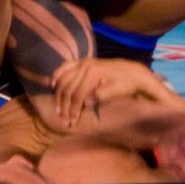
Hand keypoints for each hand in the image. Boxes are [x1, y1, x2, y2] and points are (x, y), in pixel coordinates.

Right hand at [50, 57, 173, 125]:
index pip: (77, 95)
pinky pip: (65, 66)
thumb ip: (101, 96)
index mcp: (93, 73)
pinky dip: (57, 74)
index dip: (73, 110)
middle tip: (64, 119)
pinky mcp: (82, 61)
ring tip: (58, 109)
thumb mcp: (117, 91)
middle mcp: (86, 65)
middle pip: (68, 88)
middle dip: (64, 106)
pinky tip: (52, 84)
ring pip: (63, 79)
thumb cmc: (126, 84)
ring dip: (58, 94)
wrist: (132, 72)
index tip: (71, 123)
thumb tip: (86, 103)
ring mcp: (83, 62)